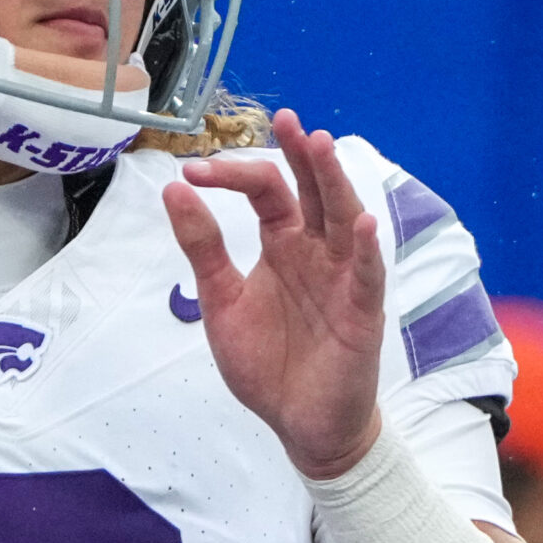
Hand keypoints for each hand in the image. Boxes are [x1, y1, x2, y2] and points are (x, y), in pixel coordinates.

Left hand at [162, 109, 385, 479]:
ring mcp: (344, 277)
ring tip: (320, 146)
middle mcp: (317, 251)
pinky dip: (367, 250)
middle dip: (300, 155)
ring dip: (334, 182)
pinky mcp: (362, 313)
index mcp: (283, 243)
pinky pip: (368, 275)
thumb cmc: (267, 363)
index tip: (194, 169)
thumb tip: (174, 188)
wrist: (298, 424)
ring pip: (344, 218)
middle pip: (312, 191)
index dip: (233, 175)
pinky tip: (362, 224)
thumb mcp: (222, 301)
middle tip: (285, 118)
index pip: (266, 191)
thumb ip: (203, 247)